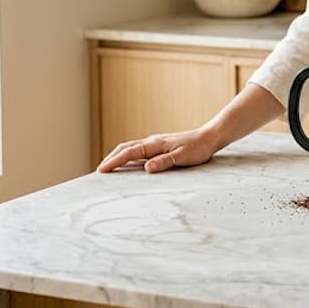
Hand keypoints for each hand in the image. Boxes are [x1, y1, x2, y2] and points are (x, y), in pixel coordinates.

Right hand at [97, 127, 221, 173]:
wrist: (209, 137)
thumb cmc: (198, 148)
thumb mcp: (183, 157)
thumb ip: (165, 162)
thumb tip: (147, 168)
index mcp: (155, 144)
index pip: (130, 152)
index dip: (115, 161)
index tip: (102, 169)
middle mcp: (152, 142)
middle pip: (126, 147)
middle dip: (111, 158)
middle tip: (100, 170)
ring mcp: (155, 143)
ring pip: (131, 147)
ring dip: (118, 156)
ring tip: (108, 166)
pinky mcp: (159, 146)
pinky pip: (138, 150)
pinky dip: (127, 155)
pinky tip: (127, 161)